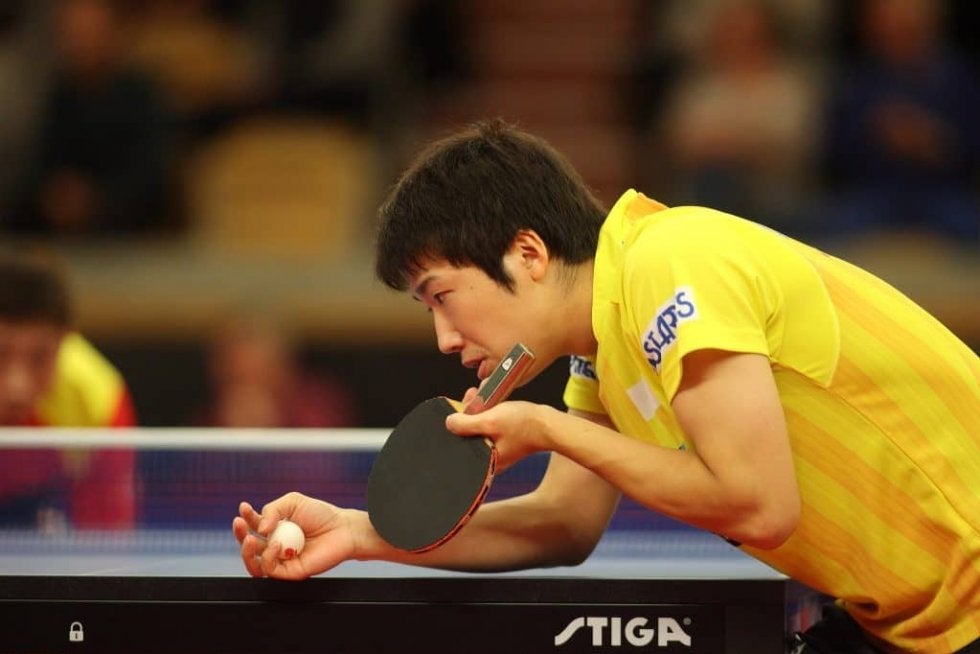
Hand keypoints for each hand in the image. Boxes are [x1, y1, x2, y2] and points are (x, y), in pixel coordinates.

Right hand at [232, 492, 359, 578]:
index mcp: (276, 527)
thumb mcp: (293, 502)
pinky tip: (276, 544)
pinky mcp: (289, 572)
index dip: (245, 517)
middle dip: (239, 534)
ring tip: (249, 539)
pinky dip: (268, 557)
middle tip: (239, 523)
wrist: (342, 529)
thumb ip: (272, 510)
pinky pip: (269, 570)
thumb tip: (258, 528)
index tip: (244, 507)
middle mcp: (276, 544)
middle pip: (248, 546)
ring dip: (246, 551)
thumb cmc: (321, 514)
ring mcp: (282, 559)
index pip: (253, 525)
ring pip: (253, 563)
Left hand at [445, 400, 549, 470]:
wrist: (550, 424)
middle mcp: (490, 457)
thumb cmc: (525, 425)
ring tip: (481, 395)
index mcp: (485, 459)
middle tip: (471, 397)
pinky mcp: (505, 439)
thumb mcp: (491, 421)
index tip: (457, 408)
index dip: (456, 424)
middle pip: (469, 434)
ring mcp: (498, 448)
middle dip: (467, 413)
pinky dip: (488, 413)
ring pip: (479, 427)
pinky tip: (491, 401)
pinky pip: (490, 426)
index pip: (461, 443)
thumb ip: (467, 424)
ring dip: (478, 410)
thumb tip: (449, 423)